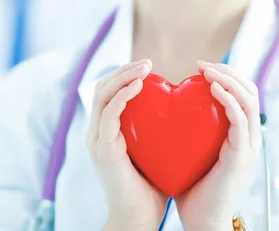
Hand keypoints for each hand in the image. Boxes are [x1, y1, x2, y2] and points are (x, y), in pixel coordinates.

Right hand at [87, 59, 168, 230]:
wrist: (138, 219)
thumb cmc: (151, 188)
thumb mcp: (154, 150)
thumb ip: (158, 130)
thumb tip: (181, 112)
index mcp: (107, 131)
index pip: (109, 92)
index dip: (124, 75)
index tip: (148, 67)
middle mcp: (97, 132)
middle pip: (101, 87)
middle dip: (123, 70)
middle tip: (147, 63)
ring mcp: (97, 139)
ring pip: (102, 94)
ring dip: (123, 76)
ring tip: (144, 68)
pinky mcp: (103, 148)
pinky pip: (109, 114)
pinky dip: (123, 95)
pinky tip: (140, 86)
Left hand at [175, 61, 260, 230]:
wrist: (200, 222)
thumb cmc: (191, 189)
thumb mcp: (189, 151)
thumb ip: (185, 130)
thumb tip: (162, 109)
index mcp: (236, 135)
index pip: (240, 94)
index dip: (224, 75)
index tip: (198, 67)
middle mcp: (247, 138)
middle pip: (250, 91)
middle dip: (228, 71)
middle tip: (202, 64)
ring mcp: (248, 147)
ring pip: (250, 100)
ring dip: (230, 79)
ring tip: (208, 71)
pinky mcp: (242, 157)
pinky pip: (241, 121)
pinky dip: (229, 100)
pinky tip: (212, 89)